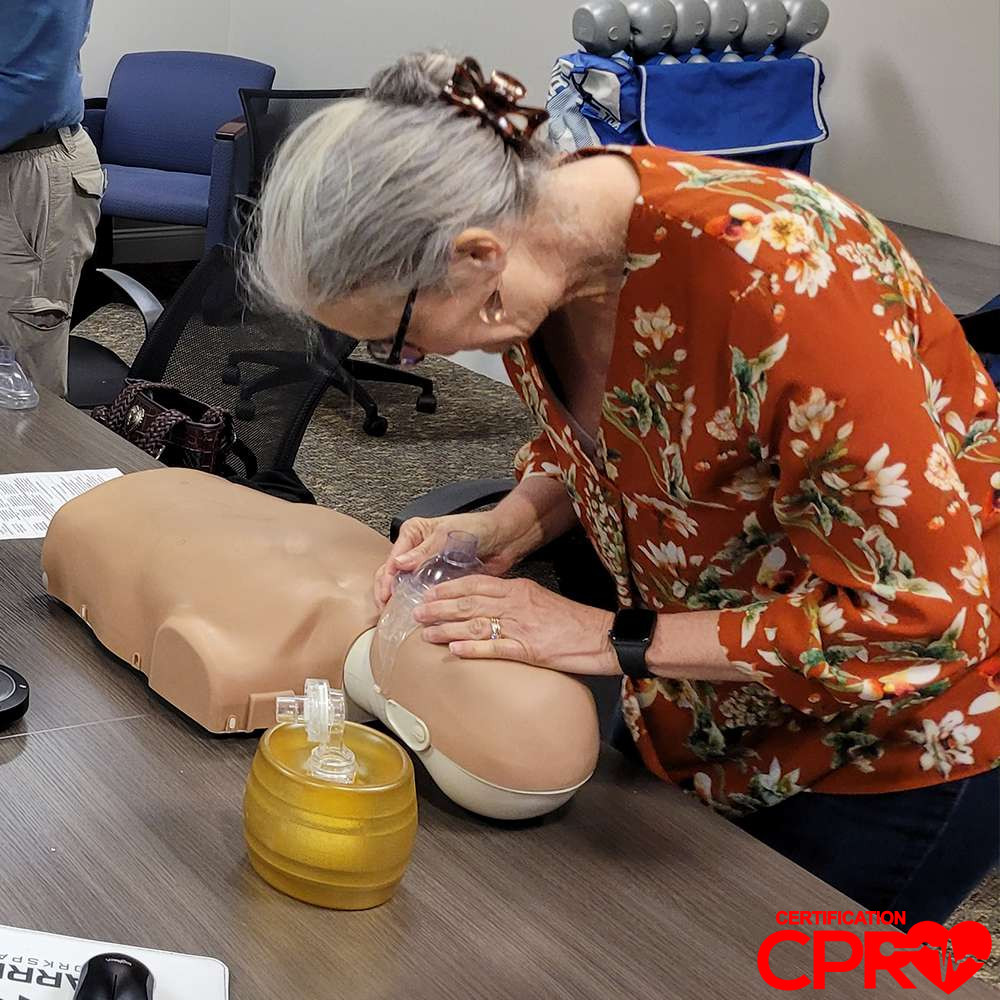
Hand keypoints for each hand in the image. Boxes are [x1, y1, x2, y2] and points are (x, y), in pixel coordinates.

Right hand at [374, 512, 511, 606]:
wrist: (503, 539)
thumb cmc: (478, 529)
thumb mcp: (447, 536)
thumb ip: (423, 551)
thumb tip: (399, 563)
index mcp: (414, 533)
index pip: (393, 558)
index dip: (386, 579)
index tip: (385, 595)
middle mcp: (416, 549)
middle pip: (392, 572)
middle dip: (385, 591)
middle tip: (383, 610)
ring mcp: (426, 565)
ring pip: (403, 585)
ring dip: (396, 599)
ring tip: (391, 616)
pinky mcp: (438, 579)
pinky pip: (421, 593)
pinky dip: (414, 603)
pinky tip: (411, 615)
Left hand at [413, 575, 618, 675]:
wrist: (601, 636)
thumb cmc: (571, 621)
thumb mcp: (539, 600)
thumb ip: (513, 599)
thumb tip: (486, 603)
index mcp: (518, 589)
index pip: (476, 584)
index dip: (448, 588)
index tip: (429, 591)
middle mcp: (516, 603)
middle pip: (469, 602)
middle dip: (439, 607)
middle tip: (416, 612)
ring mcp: (522, 627)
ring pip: (476, 624)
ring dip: (446, 629)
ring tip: (425, 634)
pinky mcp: (529, 650)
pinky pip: (495, 648)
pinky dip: (472, 649)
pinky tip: (454, 651)